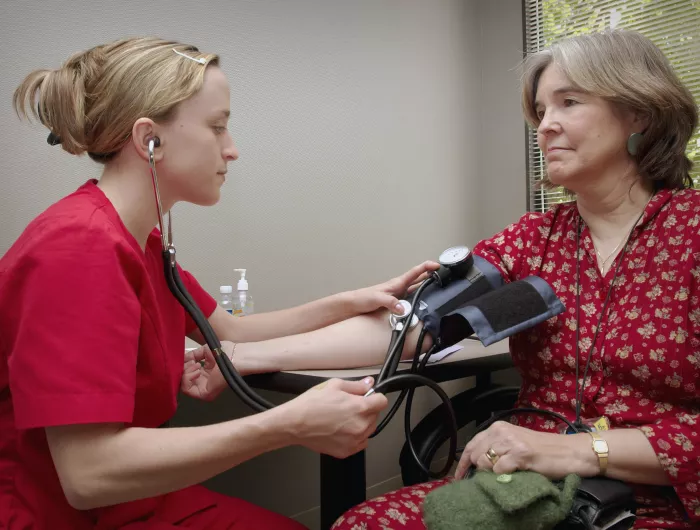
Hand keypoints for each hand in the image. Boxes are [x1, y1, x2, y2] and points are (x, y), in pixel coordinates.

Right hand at [180, 341, 236, 400]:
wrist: (234, 356)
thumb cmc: (224, 352)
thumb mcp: (203, 351)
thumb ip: (191, 356)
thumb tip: (180, 359)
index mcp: (204, 375)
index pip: (186, 374)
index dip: (183, 366)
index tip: (187, 358)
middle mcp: (203, 384)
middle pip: (182, 380)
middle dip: (183, 369)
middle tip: (192, 361)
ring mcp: (203, 391)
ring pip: (183, 385)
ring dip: (186, 373)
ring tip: (196, 364)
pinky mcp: (204, 394)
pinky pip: (187, 389)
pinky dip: (188, 378)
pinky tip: (197, 370)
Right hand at [282, 377, 388, 458]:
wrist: (295, 423)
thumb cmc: (312, 403)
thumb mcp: (335, 385)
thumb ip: (356, 386)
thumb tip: (369, 383)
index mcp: (360, 408)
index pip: (382, 401)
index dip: (375, 397)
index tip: (368, 397)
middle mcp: (361, 426)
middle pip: (375, 416)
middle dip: (367, 410)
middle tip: (349, 406)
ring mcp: (354, 440)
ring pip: (369, 430)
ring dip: (362, 423)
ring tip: (344, 418)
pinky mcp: (347, 451)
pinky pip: (360, 443)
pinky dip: (355, 436)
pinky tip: (342, 430)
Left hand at [350, 260, 440, 314]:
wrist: (353, 304)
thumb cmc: (363, 298)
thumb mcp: (377, 299)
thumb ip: (390, 303)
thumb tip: (403, 308)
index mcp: (396, 283)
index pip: (415, 272)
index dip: (426, 267)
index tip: (437, 265)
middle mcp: (399, 287)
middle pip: (418, 278)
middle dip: (430, 274)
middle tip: (444, 274)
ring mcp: (398, 294)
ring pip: (416, 287)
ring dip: (426, 285)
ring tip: (438, 285)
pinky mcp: (396, 302)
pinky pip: (411, 297)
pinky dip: (419, 297)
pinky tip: (424, 301)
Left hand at [454, 421, 596, 479]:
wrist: (570, 452)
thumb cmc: (543, 451)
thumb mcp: (515, 444)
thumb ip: (497, 448)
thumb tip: (476, 465)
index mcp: (498, 427)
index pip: (471, 445)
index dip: (463, 463)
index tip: (458, 478)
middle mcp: (501, 431)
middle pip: (476, 455)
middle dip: (481, 469)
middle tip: (493, 478)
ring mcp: (510, 442)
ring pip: (485, 462)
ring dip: (492, 473)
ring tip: (507, 475)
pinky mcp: (520, 454)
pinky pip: (499, 470)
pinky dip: (503, 477)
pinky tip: (514, 475)